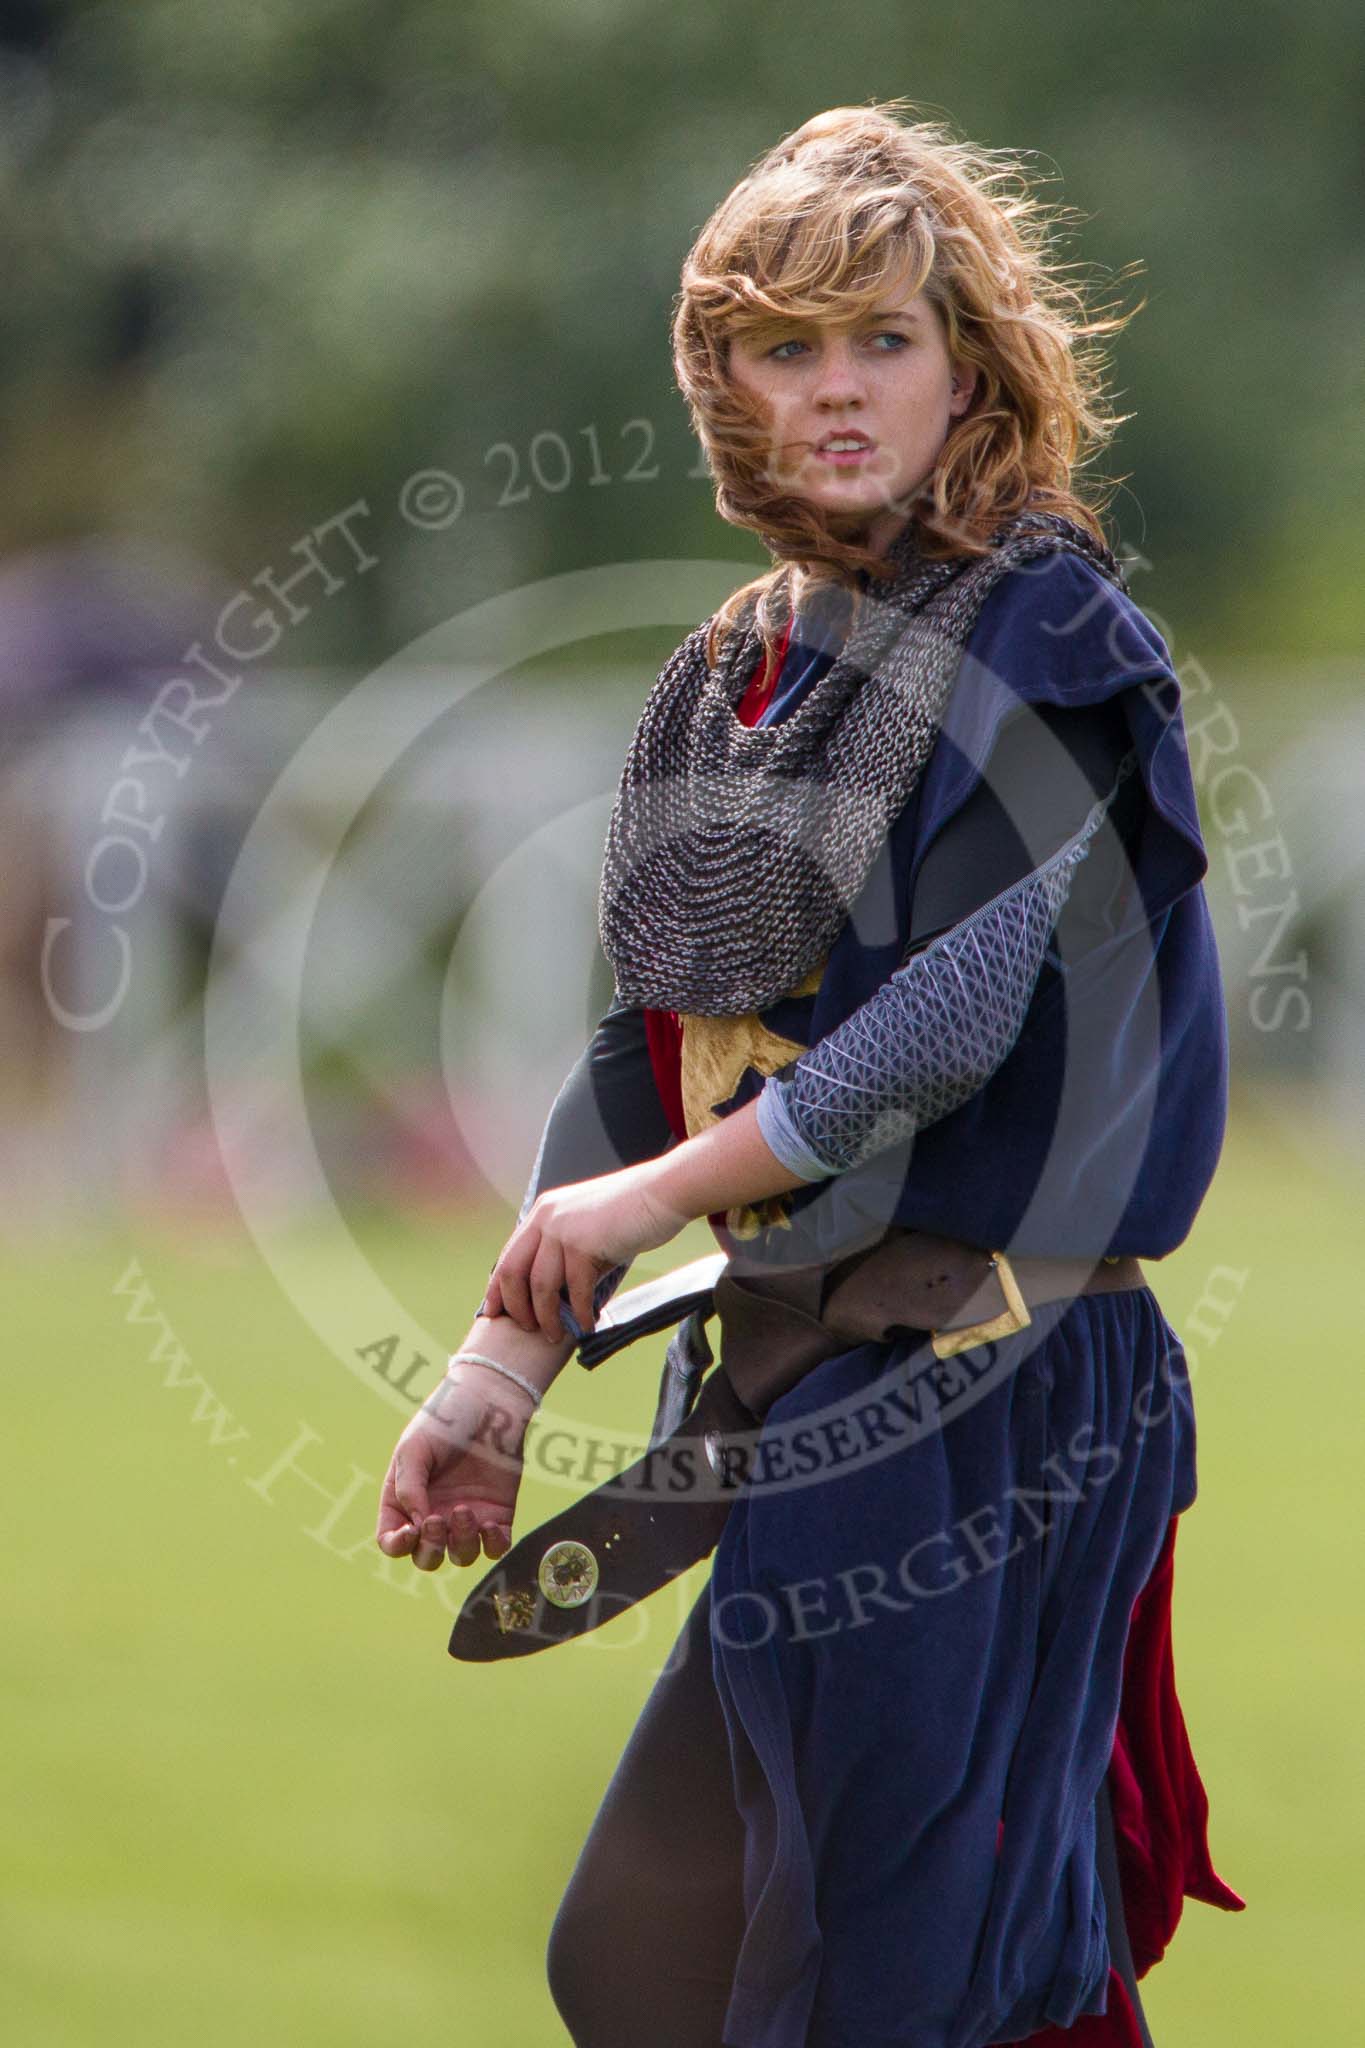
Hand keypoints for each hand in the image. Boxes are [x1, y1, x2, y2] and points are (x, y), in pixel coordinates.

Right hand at [375, 1357, 535, 1571]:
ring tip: (465, 1510)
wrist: (491, 1403)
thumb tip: (418, 1526)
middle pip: (426, 1557)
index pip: (392, 1540)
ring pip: (460, 1556)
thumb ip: (409, 1487)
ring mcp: (466, 1517)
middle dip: (430, 1548)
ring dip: (461, 1543)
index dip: (397, 1545)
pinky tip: (491, 1525)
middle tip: (438, 1519)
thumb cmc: (446, 1419)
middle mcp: (434, 1514)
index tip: (411, 1531)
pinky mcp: (497, 1515)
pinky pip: (495, 1548)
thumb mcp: (414, 1448)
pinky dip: (493, 1546)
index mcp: (406, 1500)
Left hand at [483, 1162, 690, 1341]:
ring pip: (541, 1286)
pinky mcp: (585, 1244)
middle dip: (517, 1307)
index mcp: (543, 1212)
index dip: (498, 1288)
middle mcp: (546, 1218)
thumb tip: (556, 1295)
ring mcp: (563, 1229)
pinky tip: (587, 1325)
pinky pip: (575, 1290)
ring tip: (555, 1336)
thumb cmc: (631, 1213)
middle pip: (513, 1272)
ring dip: (547, 1318)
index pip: (508, 1255)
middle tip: (527, 1330)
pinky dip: (579, 1313)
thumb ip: (567, 1252)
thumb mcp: (587, 1227)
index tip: (495, 1312)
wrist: (662, 1193)